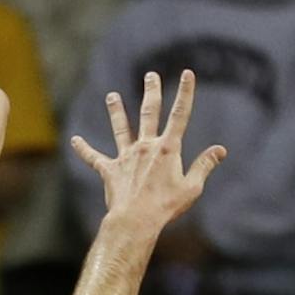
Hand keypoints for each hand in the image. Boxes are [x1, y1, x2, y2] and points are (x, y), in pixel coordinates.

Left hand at [69, 69, 225, 235]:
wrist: (136, 220)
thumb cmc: (166, 207)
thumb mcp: (192, 187)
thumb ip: (204, 166)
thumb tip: (221, 150)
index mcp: (168, 149)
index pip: (180, 115)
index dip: (185, 93)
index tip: (187, 73)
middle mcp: (145, 147)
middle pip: (149, 113)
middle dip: (151, 92)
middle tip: (150, 75)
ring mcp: (126, 157)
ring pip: (120, 128)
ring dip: (116, 111)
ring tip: (111, 96)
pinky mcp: (110, 170)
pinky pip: (94, 158)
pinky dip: (84, 149)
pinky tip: (74, 140)